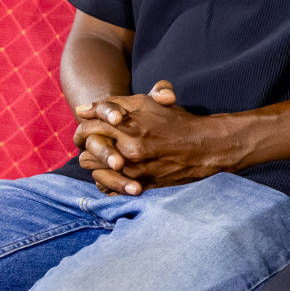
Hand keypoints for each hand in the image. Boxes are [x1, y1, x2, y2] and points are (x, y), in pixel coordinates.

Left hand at [74, 80, 229, 192]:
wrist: (207, 146)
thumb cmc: (178, 122)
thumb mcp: (150, 103)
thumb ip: (117, 102)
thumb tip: (83, 109)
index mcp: (130, 125)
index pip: (90, 126)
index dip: (86, 125)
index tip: (89, 126)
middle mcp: (130, 147)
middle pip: (89, 150)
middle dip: (89, 146)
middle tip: (94, 143)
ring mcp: (135, 168)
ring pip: (96, 171)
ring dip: (97, 164)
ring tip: (106, 158)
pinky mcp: (141, 185)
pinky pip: (108, 188)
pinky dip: (108, 181)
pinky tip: (116, 173)